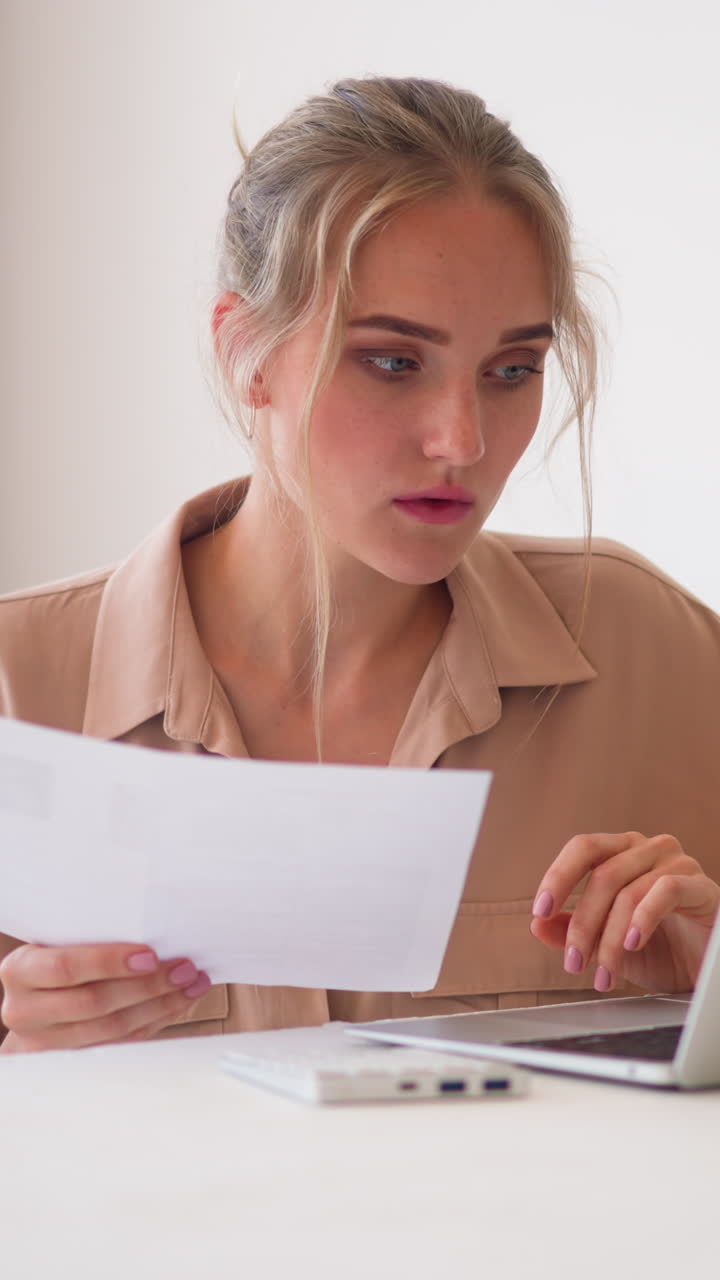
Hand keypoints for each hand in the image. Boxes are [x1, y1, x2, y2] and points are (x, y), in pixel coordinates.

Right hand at [0, 942, 210, 1052]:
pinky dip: (154, 1023)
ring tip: (190, 985)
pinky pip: (120, 1045)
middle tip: (183, 969)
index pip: (65, 967)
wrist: (30, 1005)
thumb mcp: (55, 944)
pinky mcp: (71, 1062)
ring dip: (159, 1006)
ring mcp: (46, 1043)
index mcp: (21, 971)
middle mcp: (26, 1010)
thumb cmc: (49, 964)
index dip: (109, 962)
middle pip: (94, 1003)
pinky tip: (176, 1005)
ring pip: (112, 1030)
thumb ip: (89, 939)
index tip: (150, 955)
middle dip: (147, 986)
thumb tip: (152, 929)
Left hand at [530, 832, 719, 993]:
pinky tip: (633, 945)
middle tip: (574, 963)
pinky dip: (643, 919)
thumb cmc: (660, 949)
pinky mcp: (701, 886)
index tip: (541, 911)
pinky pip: (666, 891)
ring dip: (610, 939)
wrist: (703, 970)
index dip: (558, 876)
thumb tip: (537, 925)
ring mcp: (678, 863)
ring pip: (629, 891)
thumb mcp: (606, 943)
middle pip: (603, 875)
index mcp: (622, 851)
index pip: (583, 847)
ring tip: (604, 975)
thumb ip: (572, 930)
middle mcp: (649, 849)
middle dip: (583, 925)